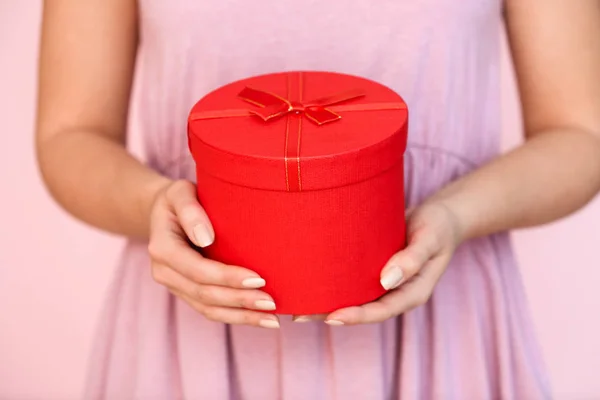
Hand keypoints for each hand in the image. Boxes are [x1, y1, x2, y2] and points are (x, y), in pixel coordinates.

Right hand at [148, 180, 279, 327]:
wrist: (165, 212)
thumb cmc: (178, 199)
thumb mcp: (180, 192)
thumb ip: (190, 210)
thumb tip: (206, 238)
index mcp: (163, 249)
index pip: (198, 270)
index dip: (228, 278)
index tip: (259, 279)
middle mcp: (165, 272)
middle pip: (205, 294)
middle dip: (240, 301)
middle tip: (272, 303)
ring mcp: (175, 286)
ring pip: (208, 310)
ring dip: (241, 317)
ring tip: (272, 319)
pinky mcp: (186, 292)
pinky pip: (210, 310)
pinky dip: (235, 316)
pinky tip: (259, 318)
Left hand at [294, 201, 462, 324]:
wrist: (440, 217)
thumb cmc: (438, 226)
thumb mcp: (430, 239)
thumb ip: (412, 259)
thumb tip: (386, 281)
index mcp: (412, 293)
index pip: (381, 311)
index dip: (356, 316)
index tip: (331, 317)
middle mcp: (395, 292)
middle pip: (361, 309)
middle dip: (330, 314)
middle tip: (299, 315)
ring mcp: (384, 282)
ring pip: (353, 297)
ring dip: (327, 301)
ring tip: (295, 303)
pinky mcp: (374, 269)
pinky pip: (352, 281)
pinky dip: (333, 282)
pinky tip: (311, 279)